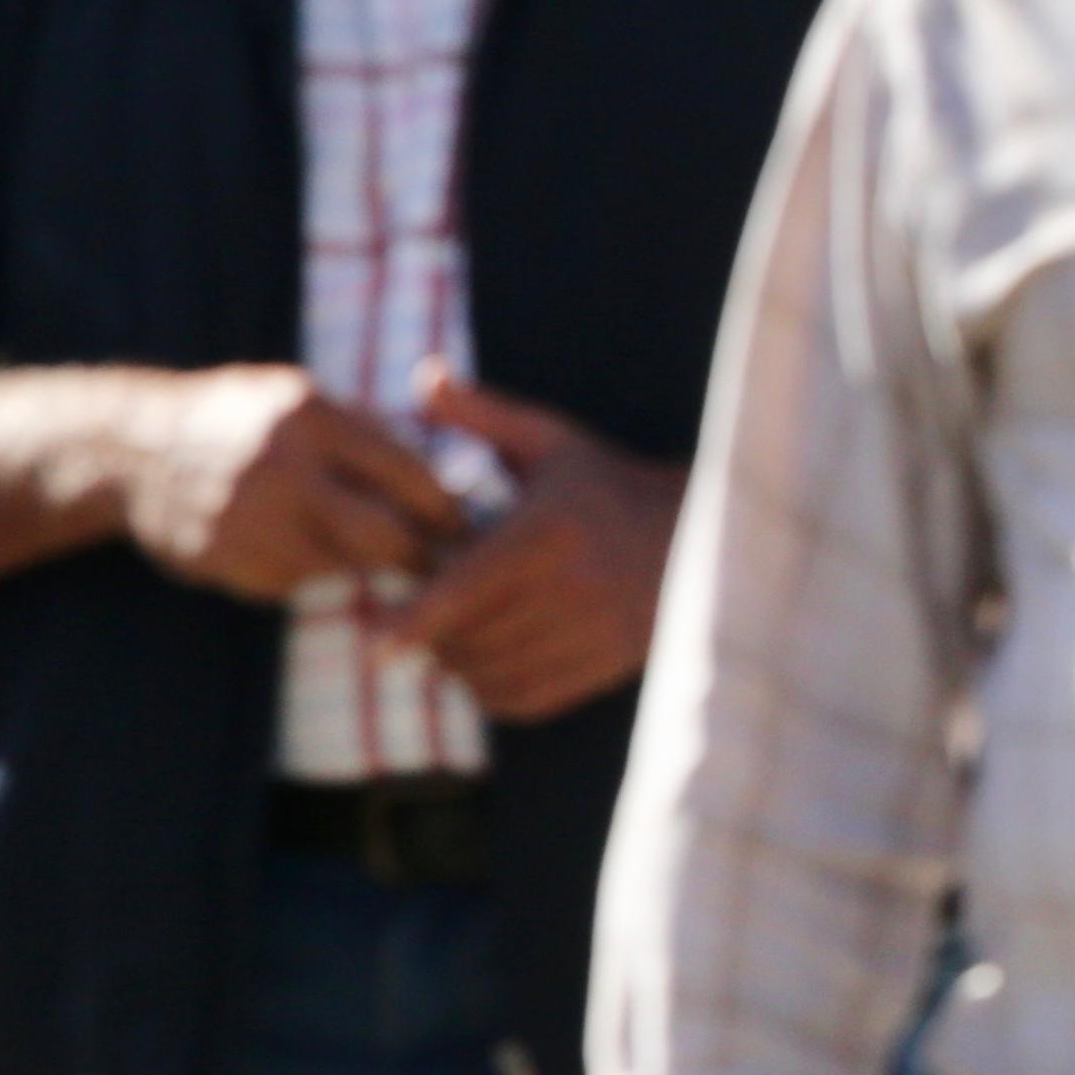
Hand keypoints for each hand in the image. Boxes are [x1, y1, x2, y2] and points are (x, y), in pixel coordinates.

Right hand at [118, 364, 468, 598]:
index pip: (406, 473)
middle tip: (443, 566)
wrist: (130, 448)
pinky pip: (292, 580)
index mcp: (309, 416)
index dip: (445, 507)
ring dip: (358, 564)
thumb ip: (362, 430)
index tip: (467, 526)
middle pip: (380, 534)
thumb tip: (445, 478)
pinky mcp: (224, 559)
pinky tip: (297, 549)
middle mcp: (279, 468)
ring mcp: (246, 519)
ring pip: (338, 564)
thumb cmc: (237, 418)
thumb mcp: (295, 396)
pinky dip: (306, 570)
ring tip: (371, 556)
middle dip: (418, 555)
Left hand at [387, 368, 680, 721]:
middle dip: (431, 633)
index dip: (415, 622)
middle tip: (423, 612)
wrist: (701, 531)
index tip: (374, 644)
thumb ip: (481, 414)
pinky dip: (490, 690)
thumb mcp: (549, 441)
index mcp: (549, 530)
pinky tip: (488, 659)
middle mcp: (576, 586)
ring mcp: (595, 632)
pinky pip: (525, 698)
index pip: (467, 588)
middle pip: (469, 636)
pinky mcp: (605, 666)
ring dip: (457, 663)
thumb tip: (423, 376)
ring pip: (492, 672)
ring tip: (454, 635)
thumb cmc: (605, 483)